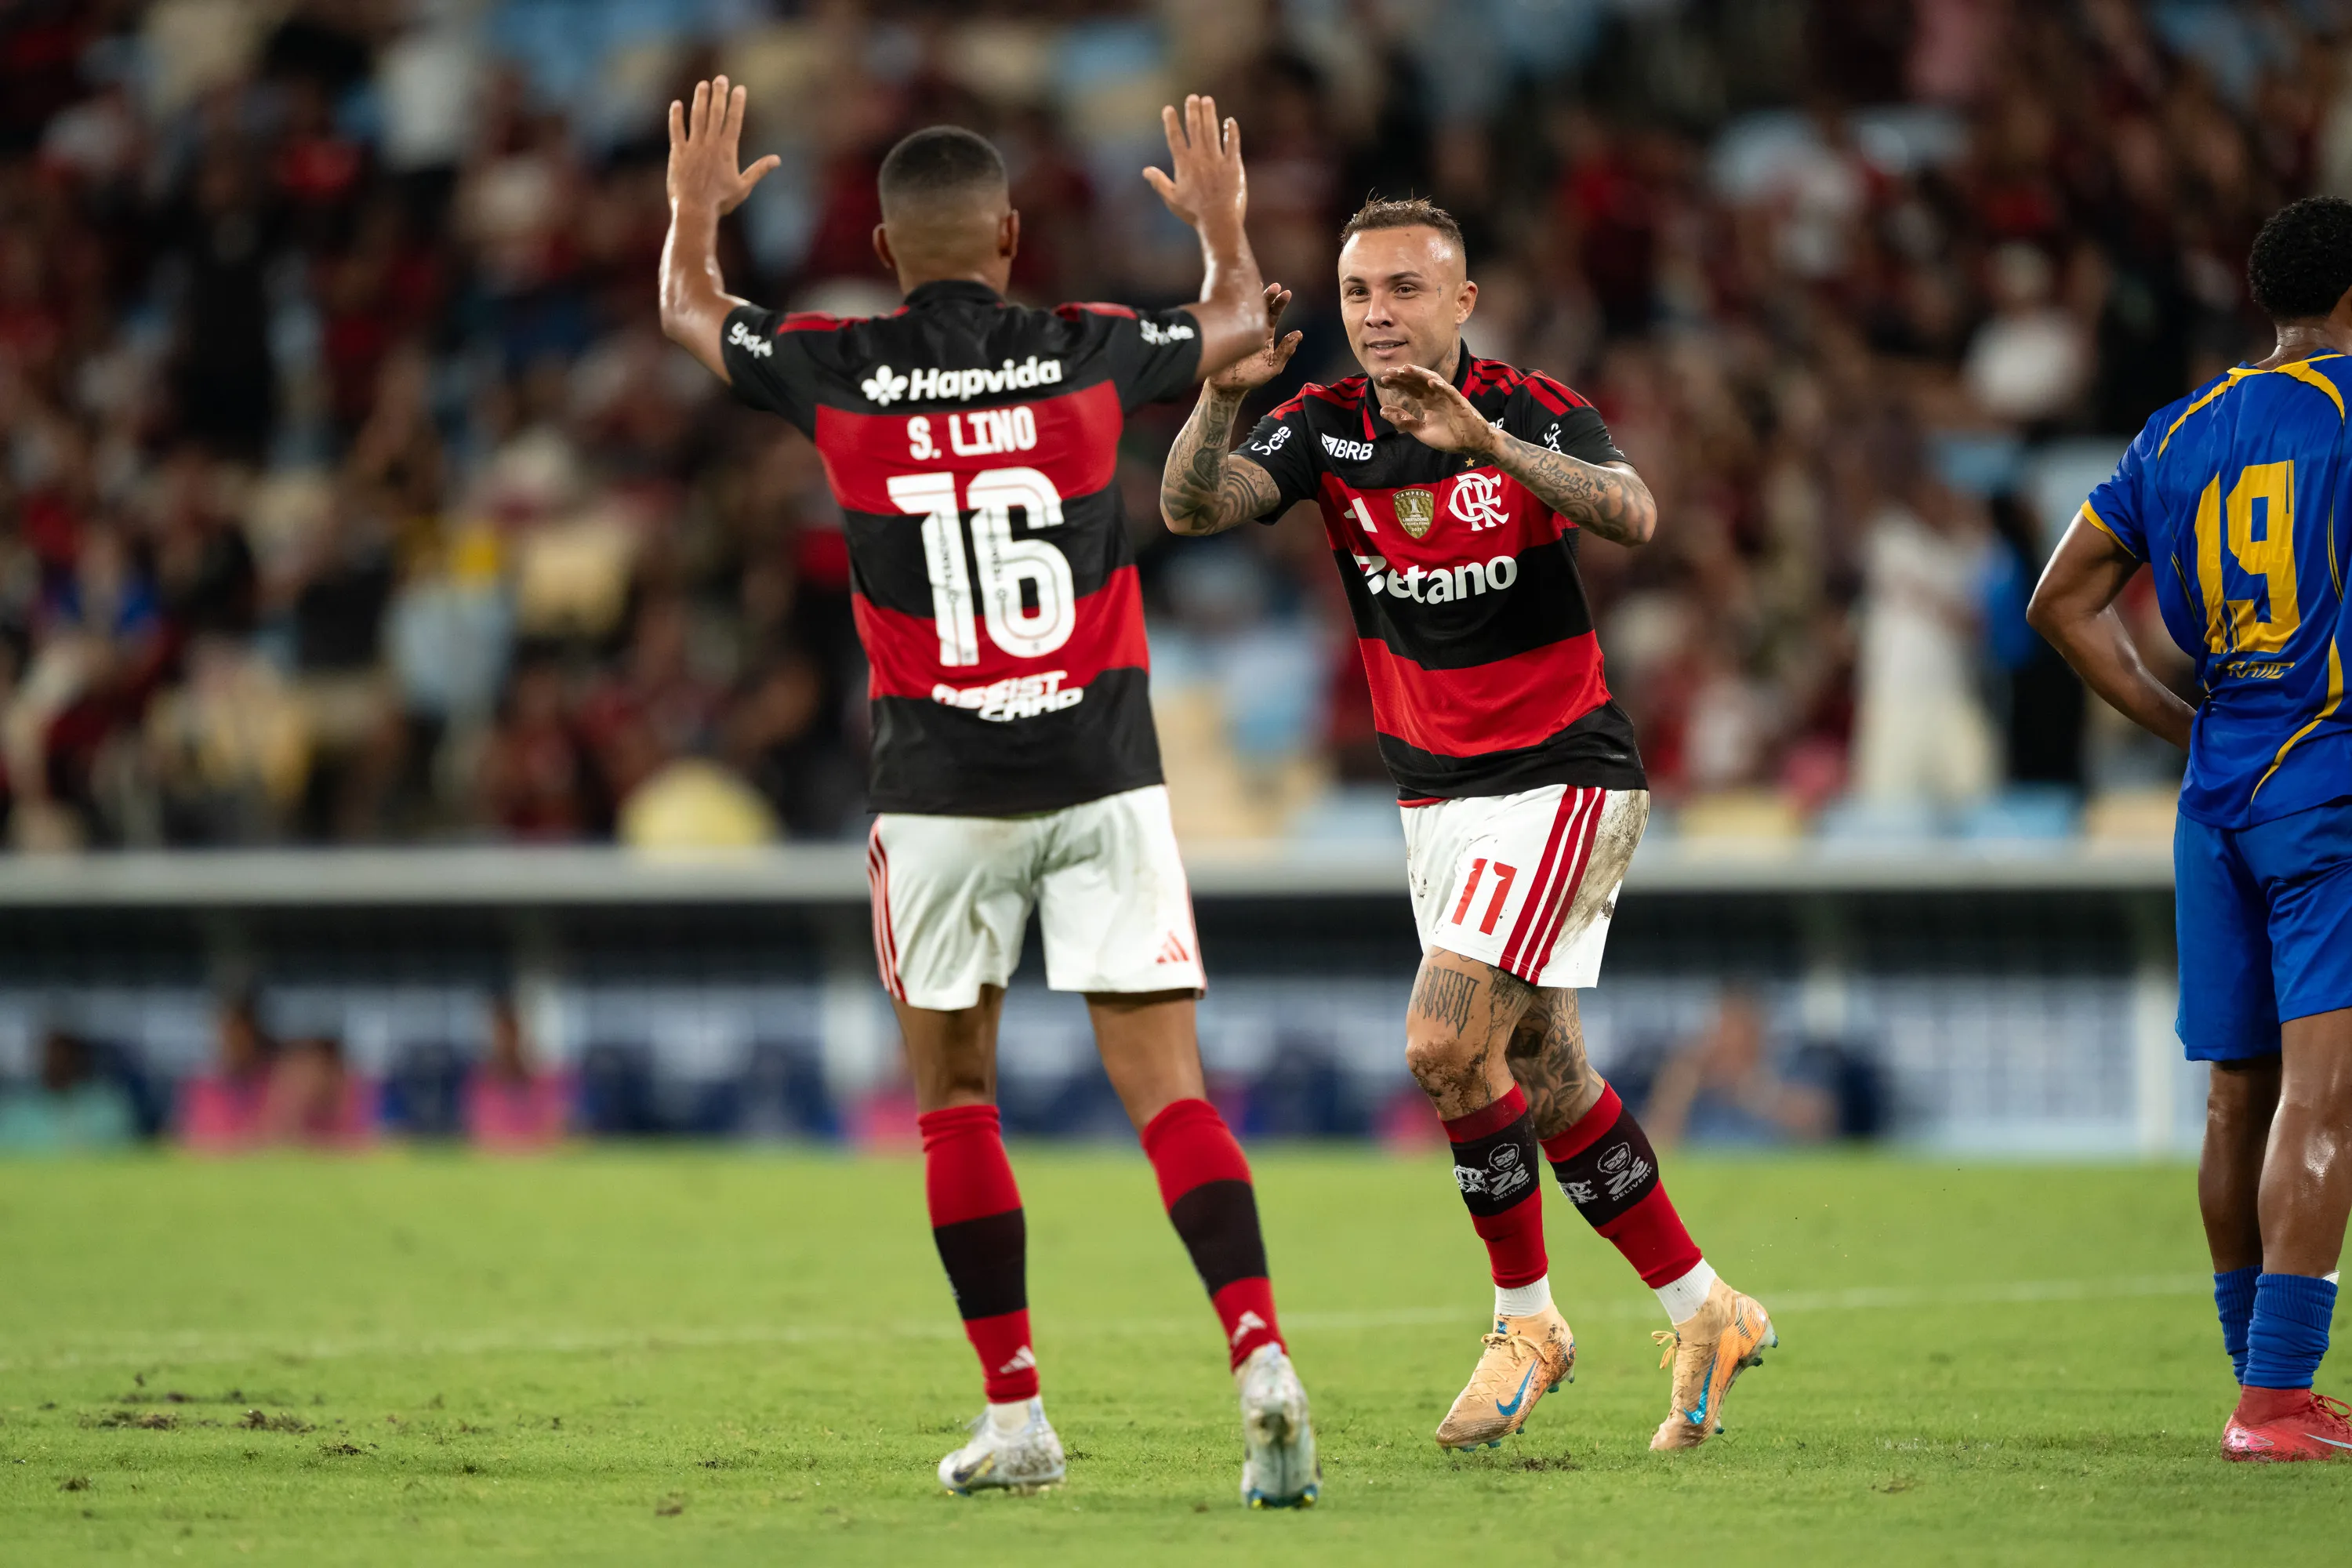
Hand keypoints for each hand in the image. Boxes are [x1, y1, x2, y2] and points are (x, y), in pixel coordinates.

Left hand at [667, 76, 780, 216]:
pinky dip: (676, 117)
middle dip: (719, 94)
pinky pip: (676, 130)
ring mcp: (693, 147)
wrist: (694, 210)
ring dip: (700, 99)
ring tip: (703, 85)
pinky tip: (677, 105)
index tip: (739, 88)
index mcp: (727, 150)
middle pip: (715, 113)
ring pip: (697, 117)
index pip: (734, 120)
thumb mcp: (743, 187)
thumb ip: (759, 170)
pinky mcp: (678, 153)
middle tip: (721, 78)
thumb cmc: (721, 201)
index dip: (737, 103)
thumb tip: (776, 160)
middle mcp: (710, 144)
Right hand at [1142, 94, 1245, 233]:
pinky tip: (1230, 122)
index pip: (1175, 138)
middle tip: (1192, 97)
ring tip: (1208, 100)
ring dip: (1210, 114)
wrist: (1218, 222)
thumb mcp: (1172, 199)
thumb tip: (1145, 170)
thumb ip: (1159, 182)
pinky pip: (1233, 144)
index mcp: (1184, 165)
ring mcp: (1217, 160)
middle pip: (1195, 128)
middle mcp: (1200, 158)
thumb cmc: (1193, 213)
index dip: (1171, 122)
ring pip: (1213, 131)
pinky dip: (1231, 132)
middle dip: (1193, 111)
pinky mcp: (1233, 165)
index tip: (1169, 109)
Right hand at [1208, 283, 1301, 393]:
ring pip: (1245, 308)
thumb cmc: (1252, 378)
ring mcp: (1237, 327)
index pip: (1274, 314)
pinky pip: (1227, 315)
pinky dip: (1230, 305)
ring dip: (1251, 297)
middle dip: (1268, 296)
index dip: (1280, 303)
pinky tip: (1232, 296)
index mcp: (1265, 333)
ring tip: (1257, 285)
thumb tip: (1299, 334)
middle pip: (1261, 307)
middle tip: (1274, 286)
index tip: (1287, 293)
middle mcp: (1252, 327)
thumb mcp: (1273, 367)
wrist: (1228, 386)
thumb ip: (1285, 351)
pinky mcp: (1224, 330)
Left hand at [1376, 364, 1498, 455]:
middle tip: (1389, 371)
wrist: (1472, 444)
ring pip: (1433, 381)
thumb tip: (1382, 411)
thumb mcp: (1421, 431)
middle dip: (1404, 376)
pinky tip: (1430, 382)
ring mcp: (1448, 398)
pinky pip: (1450, 392)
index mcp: (1428, 402)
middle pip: (1419, 382)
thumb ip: (1404, 421)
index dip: (1398, 383)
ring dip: (1420, 374)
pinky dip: (1441, 386)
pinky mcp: (1460, 403)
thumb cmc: (1449, 437)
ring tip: (1407, 368)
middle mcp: (1436, 396)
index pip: (1410, 388)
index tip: (1384, 379)